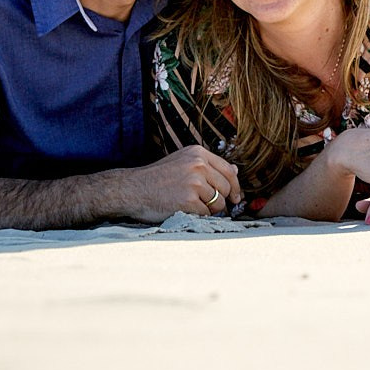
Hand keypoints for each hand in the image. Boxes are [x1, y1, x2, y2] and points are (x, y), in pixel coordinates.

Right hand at [112, 146, 241, 224]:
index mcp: (198, 153)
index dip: (235, 186)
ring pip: (218, 203)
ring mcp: (194, 182)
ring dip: (208, 210)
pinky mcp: (188, 200)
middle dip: (221, 200)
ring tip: (190, 205)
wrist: (133, 189)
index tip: (236, 197)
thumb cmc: (157, 178)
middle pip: (226, 189)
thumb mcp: (183, 162)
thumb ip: (208, 166)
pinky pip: (206, 214)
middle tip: (207, 205)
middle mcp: (198, 165)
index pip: (228, 170)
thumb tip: (236, 170)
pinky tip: (184, 210)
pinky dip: (198, 216)